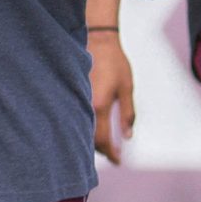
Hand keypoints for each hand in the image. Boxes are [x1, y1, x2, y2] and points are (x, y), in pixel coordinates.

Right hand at [90, 31, 135, 162]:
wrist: (96, 39)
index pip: (103, 140)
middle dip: (102, 151)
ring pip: (81, 130)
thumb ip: (128, 114)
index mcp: (100, 106)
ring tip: (104, 145)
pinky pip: (77, 117)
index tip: (119, 162)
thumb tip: (128, 137)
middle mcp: (85, 105)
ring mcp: (77, 99)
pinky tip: (92, 128)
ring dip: (92, 141)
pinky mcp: (72, 93)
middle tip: (113, 155)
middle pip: (89, 140)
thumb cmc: (115, 63)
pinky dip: (85, 127)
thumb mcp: (127, 88)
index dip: (112, 154)